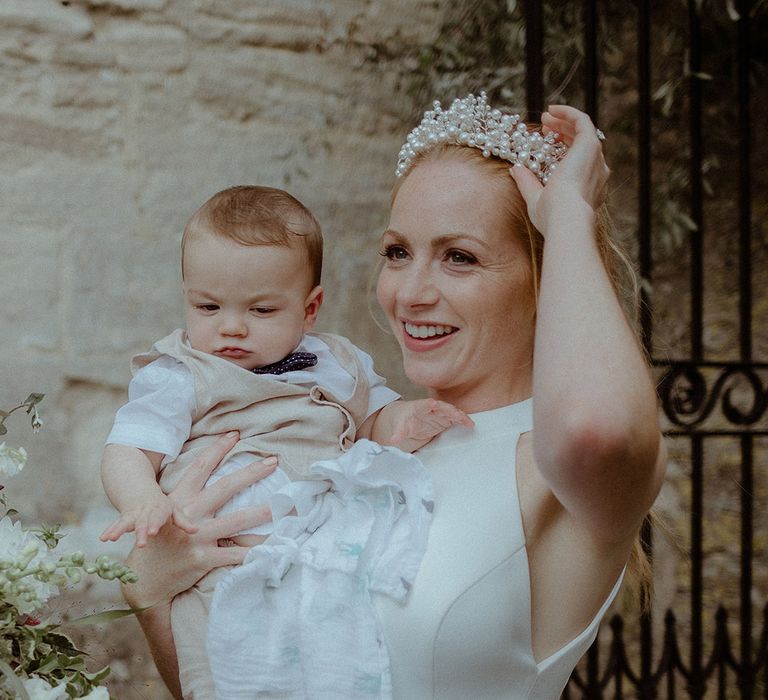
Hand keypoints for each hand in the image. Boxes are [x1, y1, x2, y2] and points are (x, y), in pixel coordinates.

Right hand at [100, 492, 197, 547]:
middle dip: (140, 531)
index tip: (153, 532)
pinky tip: (103, 539)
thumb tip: (196, 531)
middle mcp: (145, 512)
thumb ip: (183, 521)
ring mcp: (133, 515)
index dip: (155, 524)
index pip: (158, 517)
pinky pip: (115, 525)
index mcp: (160, 509)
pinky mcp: (123, 519)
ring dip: (119, 530)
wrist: (139, 489)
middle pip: (142, 522)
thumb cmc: (160, 505)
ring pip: (126, 522)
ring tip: (112, 538)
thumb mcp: (173, 510)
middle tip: (140, 543)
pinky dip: (109, 531)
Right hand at [121, 432, 276, 608]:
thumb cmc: (161, 541)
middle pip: (224, 488)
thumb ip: (189, 497)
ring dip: (261, 512)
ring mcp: (196, 537)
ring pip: (235, 521)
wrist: (144, 578)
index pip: (200, 467)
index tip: (235, 435)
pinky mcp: (202, 559)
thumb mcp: (168, 513)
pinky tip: (273, 546)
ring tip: (283, 505)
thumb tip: (214, 481)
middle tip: (273, 462)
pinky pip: (235, 554)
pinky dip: (255, 551)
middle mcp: (189, 515)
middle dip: (251, 473)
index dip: (217, 449)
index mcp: (179, 499)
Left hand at [389, 399, 473, 451]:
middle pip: (442, 407)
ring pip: (451, 412)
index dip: (430, 404)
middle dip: (450, 410)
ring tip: (468, 423)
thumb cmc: (403, 420)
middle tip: (458, 416)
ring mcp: (440, 413)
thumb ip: (398, 434)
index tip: (433, 404)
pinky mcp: (445, 420)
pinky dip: (463, 421)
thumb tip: (392, 440)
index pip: (425, 404)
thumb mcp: (399, 427)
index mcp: (419, 407)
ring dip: (460, 416)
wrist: (406, 418)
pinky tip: (470, 426)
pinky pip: (455, 419)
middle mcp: (431, 408)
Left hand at [510, 104, 609, 236]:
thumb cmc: (551, 216)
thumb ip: (527, 183)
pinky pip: (582, 121)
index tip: (545, 139)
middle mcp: (596, 171)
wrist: (565, 216)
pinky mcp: (591, 145)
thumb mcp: (536, 198)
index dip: (562, 146)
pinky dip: (568, 113)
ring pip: (582, 132)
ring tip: (546, 116)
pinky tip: (552, 109)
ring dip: (564, 121)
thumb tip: (515, 169)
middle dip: (562, 132)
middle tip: (544, 126)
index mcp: (586, 186)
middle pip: (580, 145)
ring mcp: (595, 158)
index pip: (577, 160)